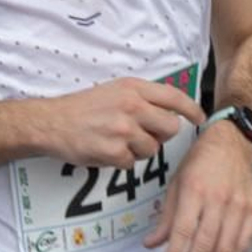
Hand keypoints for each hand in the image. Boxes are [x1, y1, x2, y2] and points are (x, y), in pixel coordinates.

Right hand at [41, 78, 204, 169]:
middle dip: (162, 134)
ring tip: (117, 141)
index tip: (199, 118)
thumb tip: (169, 110)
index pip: (174, 97)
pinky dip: (121, 161)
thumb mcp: (114, 90)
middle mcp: (131, 106)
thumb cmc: (82, 107)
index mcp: (133, 88)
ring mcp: (123, 129)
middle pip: (170, 127)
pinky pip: (132, 163)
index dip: (191, 109)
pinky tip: (106, 150)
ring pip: (152, 148)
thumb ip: (141, 97)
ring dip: (139, 150)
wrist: (51, 122)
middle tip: (145, 134)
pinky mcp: (113, 151)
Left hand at [143, 122, 251, 251]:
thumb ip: (166, 218)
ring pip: (225, 250)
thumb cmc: (199, 161)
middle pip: (205, 246)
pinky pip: (243, 244)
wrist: (232, 142)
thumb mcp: (176, 183)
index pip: (183, 232)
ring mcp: (240, 205)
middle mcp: (219, 199)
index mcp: (195, 190)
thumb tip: (152, 245)